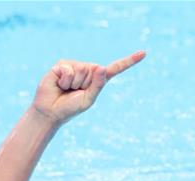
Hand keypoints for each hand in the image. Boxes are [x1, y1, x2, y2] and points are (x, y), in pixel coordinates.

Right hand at [31, 50, 145, 125]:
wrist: (50, 112)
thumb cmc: (70, 109)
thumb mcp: (88, 100)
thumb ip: (97, 85)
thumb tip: (100, 66)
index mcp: (98, 80)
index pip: (115, 69)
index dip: (129, 61)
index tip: (144, 53)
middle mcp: (88, 70)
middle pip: (94, 69)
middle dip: (83, 83)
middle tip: (73, 91)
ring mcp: (75, 66)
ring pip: (81, 69)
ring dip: (72, 83)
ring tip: (65, 89)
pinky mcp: (62, 64)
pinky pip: (68, 69)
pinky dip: (64, 79)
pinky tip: (58, 84)